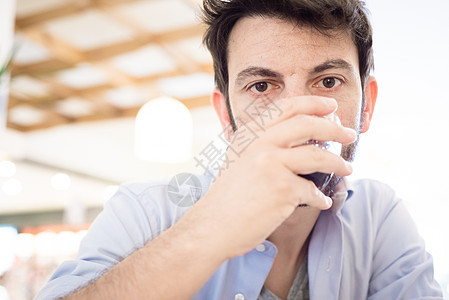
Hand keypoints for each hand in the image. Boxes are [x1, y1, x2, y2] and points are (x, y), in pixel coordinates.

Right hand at [182, 96, 355, 258]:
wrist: (213, 226)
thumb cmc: (228, 196)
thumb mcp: (239, 158)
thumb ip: (261, 143)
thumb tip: (296, 138)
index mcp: (250, 133)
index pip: (287, 107)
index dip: (313, 103)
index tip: (331, 106)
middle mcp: (260, 143)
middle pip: (308, 125)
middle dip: (334, 129)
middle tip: (349, 134)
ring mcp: (271, 164)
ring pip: (318, 156)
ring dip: (338, 163)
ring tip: (347, 169)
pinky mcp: (282, 188)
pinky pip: (312, 189)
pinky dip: (320, 197)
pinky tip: (321, 201)